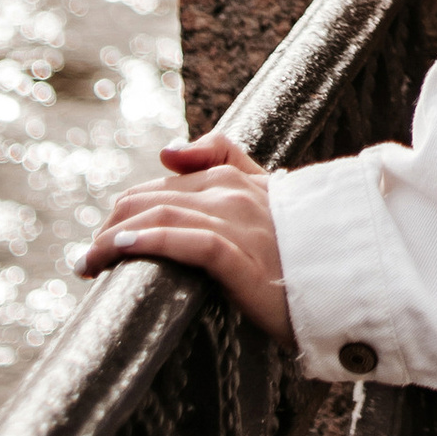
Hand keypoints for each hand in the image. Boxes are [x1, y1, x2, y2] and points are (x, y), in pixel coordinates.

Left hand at [78, 129, 292, 338]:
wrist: (349, 284)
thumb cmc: (301, 249)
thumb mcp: (269, 197)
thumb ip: (225, 161)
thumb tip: (166, 151)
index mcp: (237, 179)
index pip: (161, 187)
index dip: (125, 211)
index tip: (103, 241)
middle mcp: (235, 194)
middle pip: (151, 199)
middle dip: (111, 227)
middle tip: (87, 260)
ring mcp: (241, 224)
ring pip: (161, 217)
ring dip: (114, 240)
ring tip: (89, 264)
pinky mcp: (244, 259)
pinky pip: (188, 242)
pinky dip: (150, 242)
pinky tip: (122, 251)